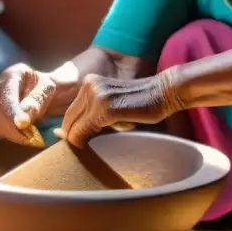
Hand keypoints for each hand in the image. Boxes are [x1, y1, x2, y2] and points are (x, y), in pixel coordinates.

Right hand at [0, 63, 56, 146]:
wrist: (38, 90)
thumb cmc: (43, 88)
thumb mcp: (47, 89)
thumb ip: (36, 101)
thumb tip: (23, 120)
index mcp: (12, 74)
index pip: (7, 94)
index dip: (12, 110)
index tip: (22, 124)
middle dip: (10, 125)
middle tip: (29, 137)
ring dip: (8, 132)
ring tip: (27, 138)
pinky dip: (6, 134)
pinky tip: (20, 137)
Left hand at [59, 73, 175, 147]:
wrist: (164, 92)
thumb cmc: (141, 102)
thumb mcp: (112, 104)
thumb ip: (93, 115)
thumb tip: (67, 135)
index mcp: (88, 83)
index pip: (70, 113)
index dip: (72, 130)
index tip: (83, 141)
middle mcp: (88, 86)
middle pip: (68, 121)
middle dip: (74, 137)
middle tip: (90, 146)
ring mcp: (96, 96)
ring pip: (74, 128)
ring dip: (83, 139)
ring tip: (105, 139)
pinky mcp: (105, 109)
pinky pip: (84, 132)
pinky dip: (87, 141)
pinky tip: (104, 140)